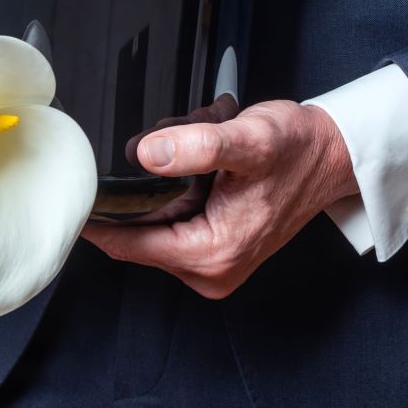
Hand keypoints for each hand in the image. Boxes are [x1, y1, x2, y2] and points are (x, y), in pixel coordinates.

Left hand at [81, 100, 358, 298]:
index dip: (96, 217)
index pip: (127, 243)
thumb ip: (197, 146)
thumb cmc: (300, 150)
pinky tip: (204, 157)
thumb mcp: (249, 139)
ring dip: (166, 177)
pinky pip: (170, 214)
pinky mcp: (211, 245)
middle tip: (175, 139)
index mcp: (211, 254)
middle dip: (146, 181)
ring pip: (153, 215)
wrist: (333, 155)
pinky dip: (178, 182)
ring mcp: (208, 260)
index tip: (73, 193)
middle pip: (138, 226)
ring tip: (202, 142)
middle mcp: (207, 268)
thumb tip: (147, 154)